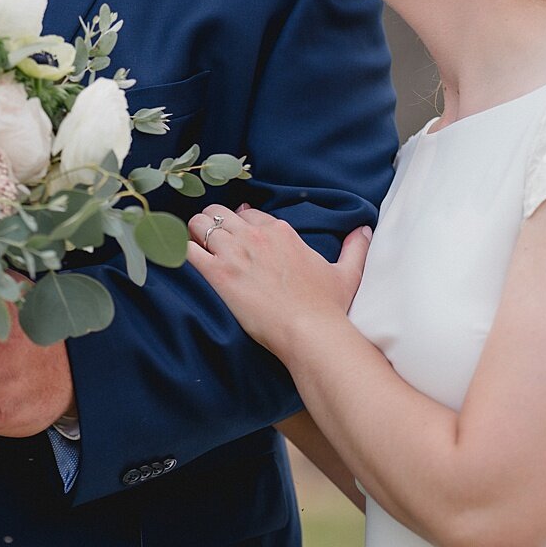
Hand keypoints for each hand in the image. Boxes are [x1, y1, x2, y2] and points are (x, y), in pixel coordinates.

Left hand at [187, 205, 371, 357]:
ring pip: (200, 223)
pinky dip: (180, 251)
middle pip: (219, 213)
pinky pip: (188, 249)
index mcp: (282, 231)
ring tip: (192, 248)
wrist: (311, 333)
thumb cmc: (329, 308)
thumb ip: (355, 248)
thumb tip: (364, 229)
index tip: (236, 234)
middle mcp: (256, 235)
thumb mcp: (347, 273)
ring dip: (193, 233)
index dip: (239, 222)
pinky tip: (180, 260)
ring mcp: (235, 253)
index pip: (249, 213)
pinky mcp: (219, 274)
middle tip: (209, 241)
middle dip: (211, 223)